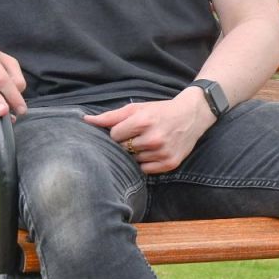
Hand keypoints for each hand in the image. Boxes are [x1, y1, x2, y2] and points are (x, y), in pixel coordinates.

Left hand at [83, 91, 214, 173]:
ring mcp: (162, 152)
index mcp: (144, 121)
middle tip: (139, 136)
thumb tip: (86, 120)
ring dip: (137, 153)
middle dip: (127, 143)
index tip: (129, 128)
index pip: (114, 135)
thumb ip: (111, 116)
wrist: (192, 116)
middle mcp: (153, 138)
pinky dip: (146, 162)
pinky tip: (154, 152)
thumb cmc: (160, 111)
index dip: (119, 132)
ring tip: (148, 143)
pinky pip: (145, 170)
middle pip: (123, 149)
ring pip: (134, 160)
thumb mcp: (137, 108)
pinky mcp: (170, 163)